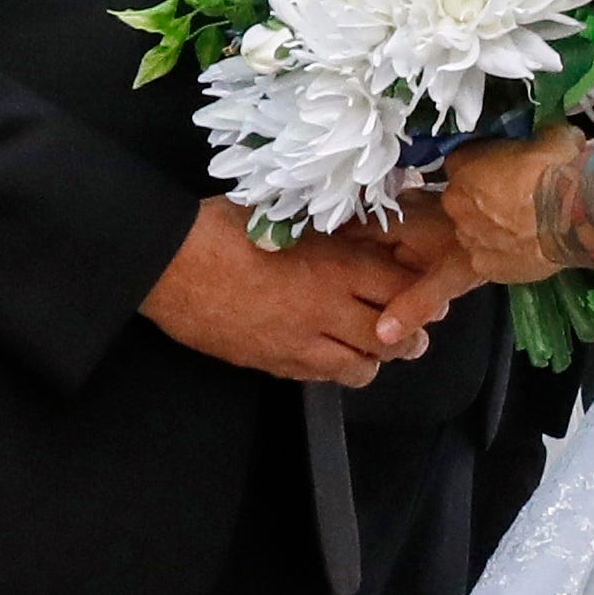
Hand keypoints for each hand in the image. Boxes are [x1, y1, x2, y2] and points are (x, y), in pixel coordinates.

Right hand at [141, 200, 438, 388]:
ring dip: (373, 359)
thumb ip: (328, 230)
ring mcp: (300, 343)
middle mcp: (326, 309)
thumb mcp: (287, 216)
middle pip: (392, 338)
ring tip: (370, 346)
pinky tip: (329, 353)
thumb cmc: (222, 227)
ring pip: (362, 368)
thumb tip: (362, 230)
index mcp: (334, 264)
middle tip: (412, 332)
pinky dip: (335, 369)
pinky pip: (322, 378)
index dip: (420, 293)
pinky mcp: (274, 364)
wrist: (168, 264)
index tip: (424, 290)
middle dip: (409, 338)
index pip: (401, 288)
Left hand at [432, 130, 586, 288]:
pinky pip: (491, 258)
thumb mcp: (553, 137)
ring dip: (493, 229)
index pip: (464, 161)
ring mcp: (468, 237)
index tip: (507, 170)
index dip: (486, 166)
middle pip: (464, 200)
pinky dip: (506, 255)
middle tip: (518, 201)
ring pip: (475, 231)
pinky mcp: (485, 267)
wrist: (572, 217)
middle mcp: (456, 201)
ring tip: (526, 229)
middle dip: (485, 200)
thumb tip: (552, 135)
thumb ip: (542, 136)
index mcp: (463, 164)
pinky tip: (528, 250)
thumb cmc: (557, 171)